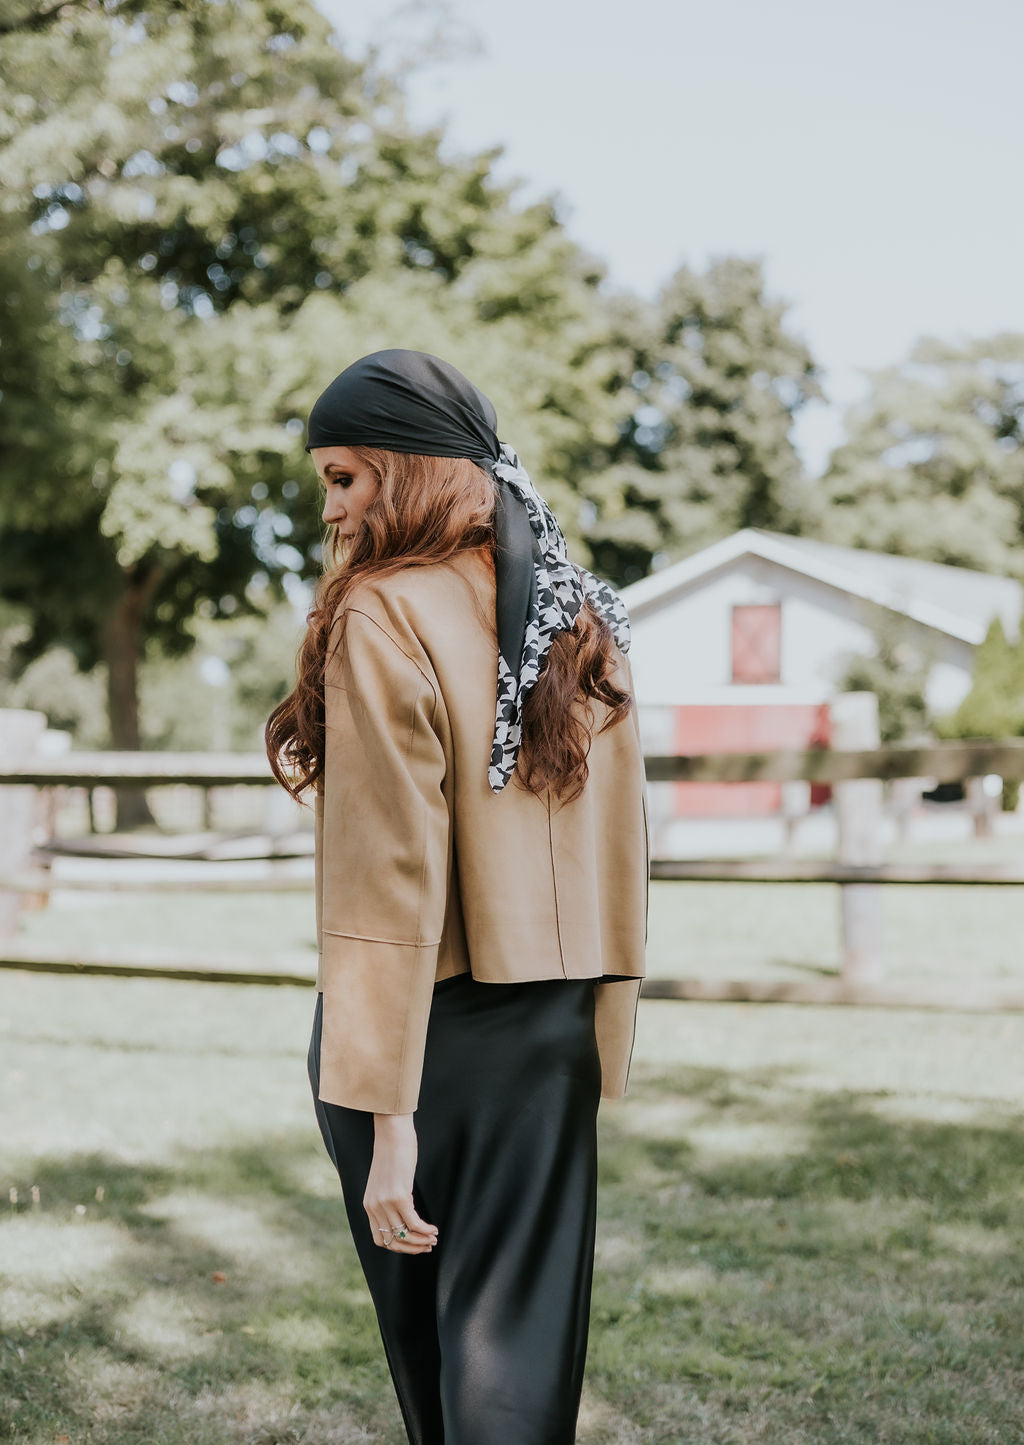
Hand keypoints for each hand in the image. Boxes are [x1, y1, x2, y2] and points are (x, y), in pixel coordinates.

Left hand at [364, 1113, 438, 1254]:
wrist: (392, 1133)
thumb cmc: (392, 1153)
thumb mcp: (384, 1180)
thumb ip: (388, 1198)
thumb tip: (403, 1212)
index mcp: (369, 1205)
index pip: (380, 1239)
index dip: (399, 1247)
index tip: (414, 1245)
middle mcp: (374, 1207)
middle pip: (393, 1241)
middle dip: (412, 1248)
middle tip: (428, 1246)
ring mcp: (386, 1202)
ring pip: (405, 1234)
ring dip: (421, 1240)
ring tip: (433, 1238)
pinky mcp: (399, 1195)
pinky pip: (413, 1222)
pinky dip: (425, 1229)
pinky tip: (433, 1228)